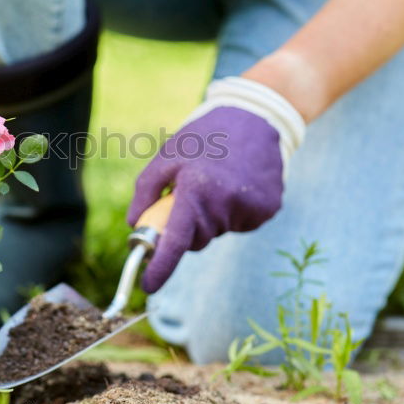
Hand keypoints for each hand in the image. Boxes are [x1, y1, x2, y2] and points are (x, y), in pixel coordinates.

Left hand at [127, 78, 303, 292]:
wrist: (256, 118)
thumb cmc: (204, 137)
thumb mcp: (166, 156)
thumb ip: (145, 192)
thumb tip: (133, 225)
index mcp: (197, 190)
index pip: (176, 242)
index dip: (161, 268)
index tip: (148, 285)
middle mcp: (226, 204)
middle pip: (197, 239)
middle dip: (187, 226)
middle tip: (189, 195)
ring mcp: (252, 208)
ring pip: (219, 230)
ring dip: (212, 215)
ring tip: (217, 181)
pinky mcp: (270, 208)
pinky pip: (241, 223)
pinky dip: (234, 210)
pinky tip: (237, 184)